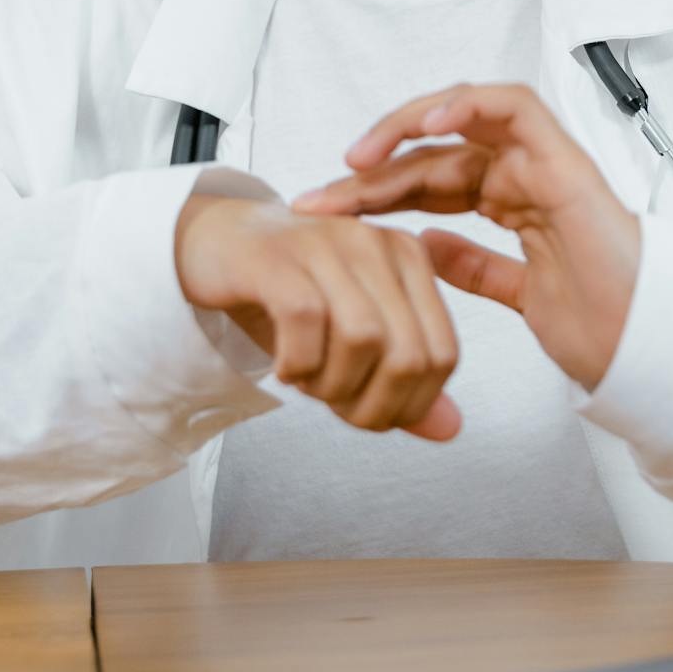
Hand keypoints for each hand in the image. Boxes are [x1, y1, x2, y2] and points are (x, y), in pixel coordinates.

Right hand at [174, 195, 460, 440]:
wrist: (222, 243)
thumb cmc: (292, 289)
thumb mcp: (354, 336)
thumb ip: (401, 379)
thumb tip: (449, 428)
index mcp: (409, 260)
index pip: (443, 354)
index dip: (411, 405)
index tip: (371, 411)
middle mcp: (376, 244)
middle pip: (408, 355)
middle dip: (372, 405)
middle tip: (335, 404)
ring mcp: (327, 244)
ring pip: (363, 338)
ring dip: (332, 385)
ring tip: (307, 381)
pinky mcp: (277, 256)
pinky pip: (306, 320)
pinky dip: (297, 363)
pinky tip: (285, 367)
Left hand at [289, 83, 640, 392]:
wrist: (644, 345)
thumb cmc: (598, 325)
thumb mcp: (515, 297)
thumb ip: (474, 266)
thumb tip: (424, 243)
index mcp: (511, 203)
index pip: (430, 182)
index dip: (375, 193)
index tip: (326, 213)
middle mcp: (523, 176)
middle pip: (434, 154)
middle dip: (373, 170)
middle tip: (322, 195)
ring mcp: (543, 162)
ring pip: (463, 120)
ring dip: (406, 128)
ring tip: (360, 158)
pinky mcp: (563, 158)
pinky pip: (515, 107)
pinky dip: (469, 102)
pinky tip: (427, 123)